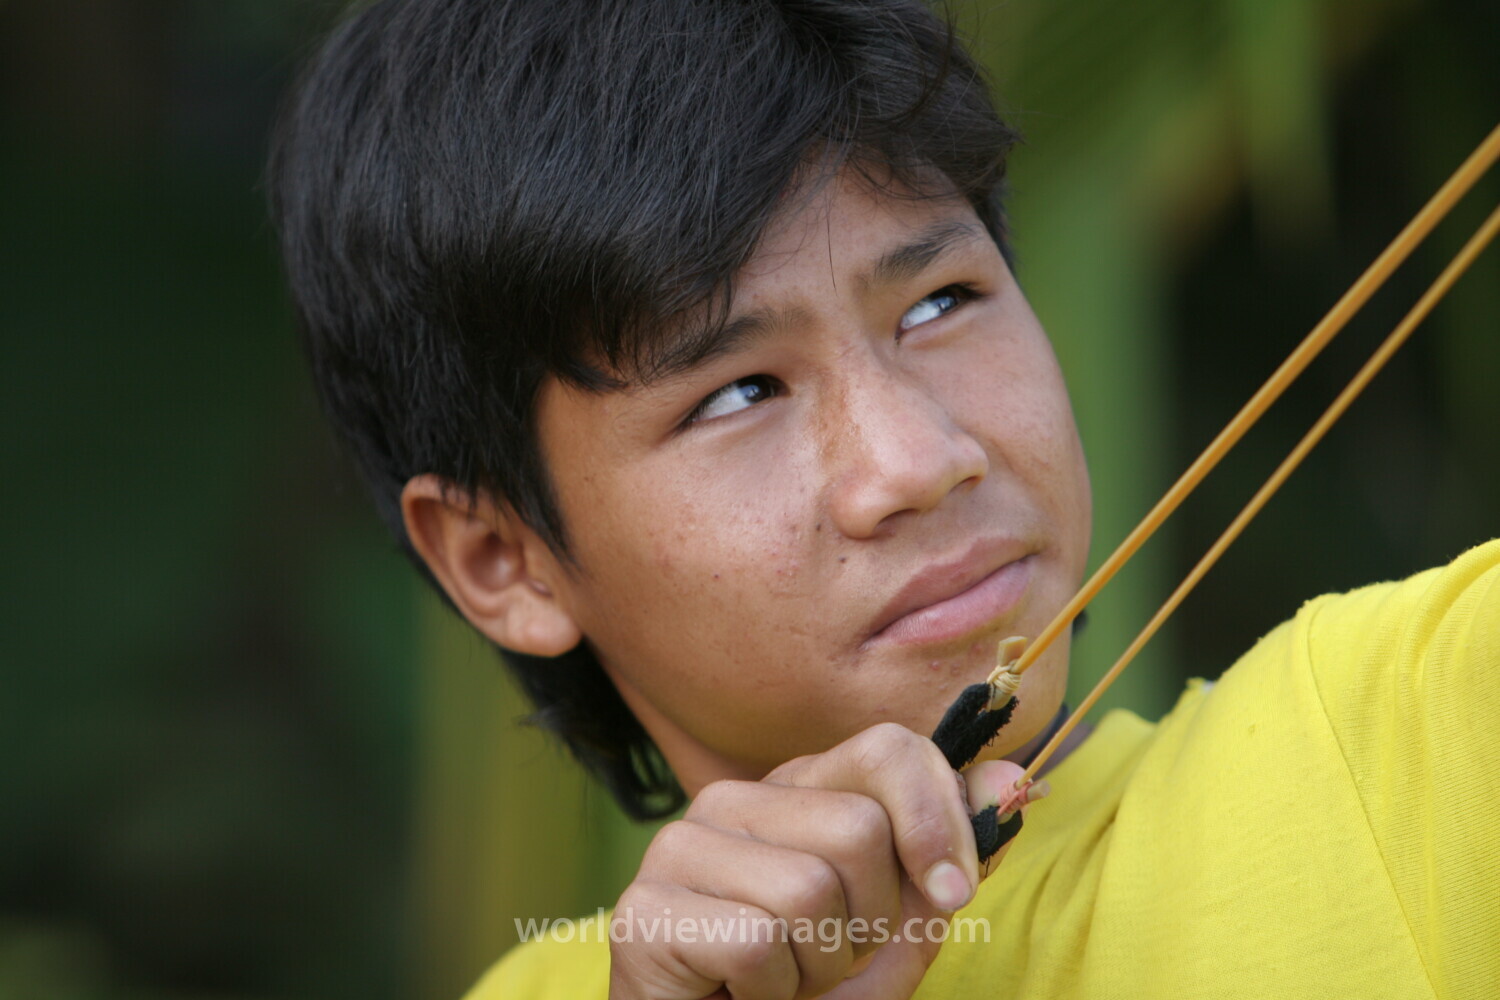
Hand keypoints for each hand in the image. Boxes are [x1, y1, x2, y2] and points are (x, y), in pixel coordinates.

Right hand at [607, 722, 1035, 999]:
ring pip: (807, 889)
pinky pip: (754, 943)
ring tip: (786, 980)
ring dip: (820, 966)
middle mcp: (732, 800)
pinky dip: (773, 993)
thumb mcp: (898, 929)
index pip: (888, 749)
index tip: (952, 894)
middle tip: (830, 957)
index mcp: (796, 789)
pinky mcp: (645, 910)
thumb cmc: (806, 992)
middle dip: (871, 919)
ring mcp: (679, 848)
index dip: (937, 821)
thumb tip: (1012, 781)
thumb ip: (948, 859)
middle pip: (857, 828)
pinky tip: (745, 997)